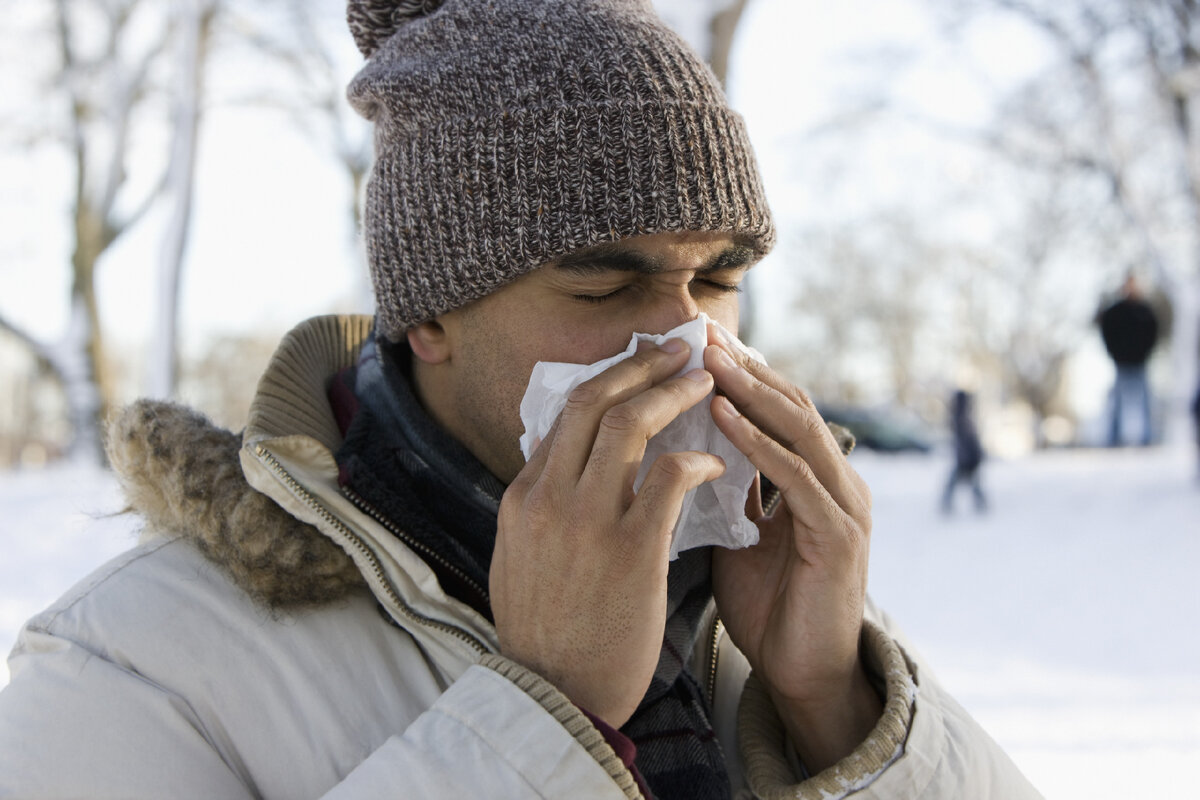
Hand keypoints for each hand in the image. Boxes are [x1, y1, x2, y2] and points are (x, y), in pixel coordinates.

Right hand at [490, 341, 724, 727]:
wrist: (553, 698)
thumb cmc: (544, 634)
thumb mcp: (519, 560)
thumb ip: (538, 509)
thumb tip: (556, 466)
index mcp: (522, 498)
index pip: (562, 416)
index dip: (607, 381)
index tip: (638, 366)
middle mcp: (548, 498)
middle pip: (592, 401)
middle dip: (639, 364)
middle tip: (677, 348)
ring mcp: (588, 521)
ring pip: (630, 424)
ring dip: (673, 393)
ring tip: (706, 381)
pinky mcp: (632, 551)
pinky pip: (672, 476)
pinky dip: (697, 457)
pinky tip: (715, 463)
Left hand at [704, 327, 880, 772]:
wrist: (803, 676)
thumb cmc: (767, 605)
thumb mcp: (736, 533)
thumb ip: (722, 487)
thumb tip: (675, 443)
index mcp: (811, 477)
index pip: (774, 407)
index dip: (736, 371)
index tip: (691, 339)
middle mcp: (835, 480)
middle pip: (789, 402)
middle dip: (743, 365)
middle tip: (699, 331)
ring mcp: (844, 505)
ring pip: (798, 427)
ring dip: (750, 389)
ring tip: (709, 359)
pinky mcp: (839, 536)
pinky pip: (797, 478)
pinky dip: (759, 442)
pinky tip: (722, 416)